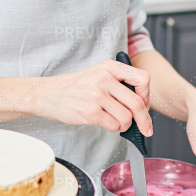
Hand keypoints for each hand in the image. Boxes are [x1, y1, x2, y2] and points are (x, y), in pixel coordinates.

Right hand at [31, 60, 151, 135]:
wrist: (48, 94)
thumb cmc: (75, 87)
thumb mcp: (98, 73)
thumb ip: (118, 82)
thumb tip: (141, 103)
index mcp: (110, 67)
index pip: (143, 79)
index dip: (147, 95)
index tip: (145, 105)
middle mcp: (105, 78)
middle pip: (137, 103)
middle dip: (144, 120)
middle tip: (145, 128)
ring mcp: (97, 95)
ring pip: (127, 117)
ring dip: (125, 125)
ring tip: (116, 122)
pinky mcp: (90, 111)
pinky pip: (114, 126)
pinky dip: (114, 129)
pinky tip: (106, 123)